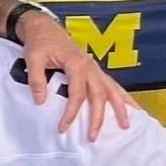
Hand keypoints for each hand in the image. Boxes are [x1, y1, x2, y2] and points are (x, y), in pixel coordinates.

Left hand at [15, 9, 133, 139]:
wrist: (44, 28)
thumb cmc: (39, 43)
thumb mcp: (33, 59)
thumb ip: (36, 80)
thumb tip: (40, 102)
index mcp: (76, 64)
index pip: (77, 94)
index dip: (71, 113)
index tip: (62, 128)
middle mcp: (90, 67)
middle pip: (98, 95)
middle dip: (98, 117)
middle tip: (93, 137)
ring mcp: (95, 68)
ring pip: (112, 90)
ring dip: (120, 108)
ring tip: (126, 126)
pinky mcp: (95, 70)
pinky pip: (112, 85)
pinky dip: (123, 97)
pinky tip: (132, 109)